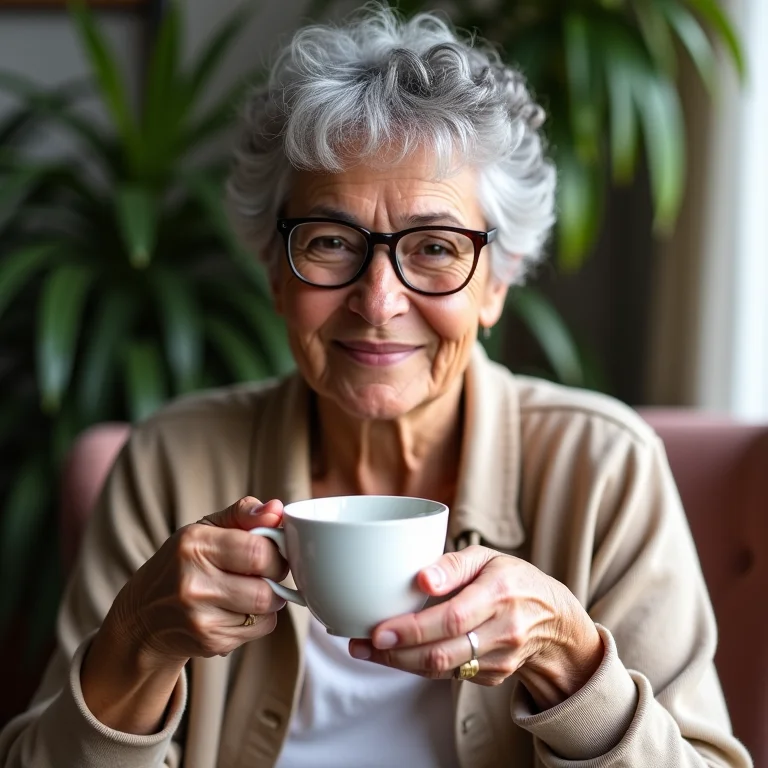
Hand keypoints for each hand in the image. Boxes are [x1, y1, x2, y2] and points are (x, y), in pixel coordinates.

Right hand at [81, 496, 288, 733]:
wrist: (143, 616)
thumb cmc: (182, 563)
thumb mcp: (205, 528)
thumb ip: (244, 513)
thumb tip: (277, 509)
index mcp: (193, 545)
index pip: (259, 552)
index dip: (276, 553)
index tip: (272, 551)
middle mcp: (193, 583)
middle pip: (266, 589)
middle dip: (275, 579)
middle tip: (266, 572)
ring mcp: (199, 617)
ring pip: (266, 611)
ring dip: (268, 601)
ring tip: (248, 589)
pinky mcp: (208, 642)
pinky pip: (258, 630)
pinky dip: (257, 620)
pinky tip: (236, 610)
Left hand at [349, 546, 603, 708]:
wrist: (554, 621)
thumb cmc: (511, 580)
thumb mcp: (488, 557)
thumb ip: (453, 563)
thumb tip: (421, 578)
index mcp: (500, 593)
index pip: (452, 618)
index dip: (412, 629)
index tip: (378, 630)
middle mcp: (503, 630)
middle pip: (443, 651)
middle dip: (396, 653)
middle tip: (361, 644)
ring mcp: (500, 658)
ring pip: (442, 668)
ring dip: (400, 663)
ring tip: (367, 650)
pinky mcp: (493, 676)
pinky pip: (450, 674)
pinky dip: (419, 665)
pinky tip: (397, 654)